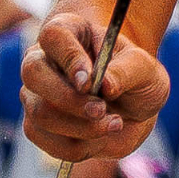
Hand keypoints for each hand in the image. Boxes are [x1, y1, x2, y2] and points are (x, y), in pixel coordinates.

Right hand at [24, 0, 171, 159]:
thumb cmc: (137, 79)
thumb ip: (126, 71)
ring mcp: (35, 94)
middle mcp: (44, 59)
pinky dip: (78, 146)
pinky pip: (45, 140)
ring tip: (114, 123)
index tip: (90, 82)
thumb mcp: (145, 69)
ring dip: (80, 127)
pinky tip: (101, 136)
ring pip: (39, 112)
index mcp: (70, 32)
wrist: (134, 110)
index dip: (70, 58)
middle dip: (69, 99)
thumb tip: (105, 85)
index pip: (54, 35)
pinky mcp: (37, 125)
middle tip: (102, 110)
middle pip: (33, 73)